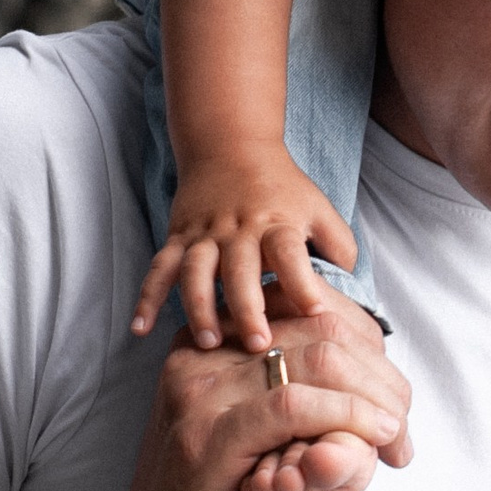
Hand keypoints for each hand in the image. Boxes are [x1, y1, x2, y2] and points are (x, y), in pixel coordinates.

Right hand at [84, 295, 411, 490]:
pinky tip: (374, 443)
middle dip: (382, 378)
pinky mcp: (203, 441)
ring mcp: (197, 394)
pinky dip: (348, 418)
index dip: (372, 351)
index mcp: (214, 344)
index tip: (394, 405)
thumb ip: (326, 415)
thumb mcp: (281, 453)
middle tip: (402, 431)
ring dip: (374, 400)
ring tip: (393, 440)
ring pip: (317, 358)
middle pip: (324, 327)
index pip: (316, 310)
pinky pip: (292, 406)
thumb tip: (390, 395)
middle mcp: (199, 355)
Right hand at [132, 141, 358, 352]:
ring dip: (199, 306)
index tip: (316, 311)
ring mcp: (204, 234)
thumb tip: (350, 292)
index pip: (289, 251)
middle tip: (258, 344)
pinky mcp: (178, 238)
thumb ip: (338, 247)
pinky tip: (140, 328)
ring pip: (196, 272)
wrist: (230, 146)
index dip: (303, 281)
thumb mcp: (318, 208)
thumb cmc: (281, 188)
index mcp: (276, 223)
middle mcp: (238, 229)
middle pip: (241, 269)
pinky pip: (159, 269)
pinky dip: (147, 298)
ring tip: (208, 342)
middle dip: (248, 307)